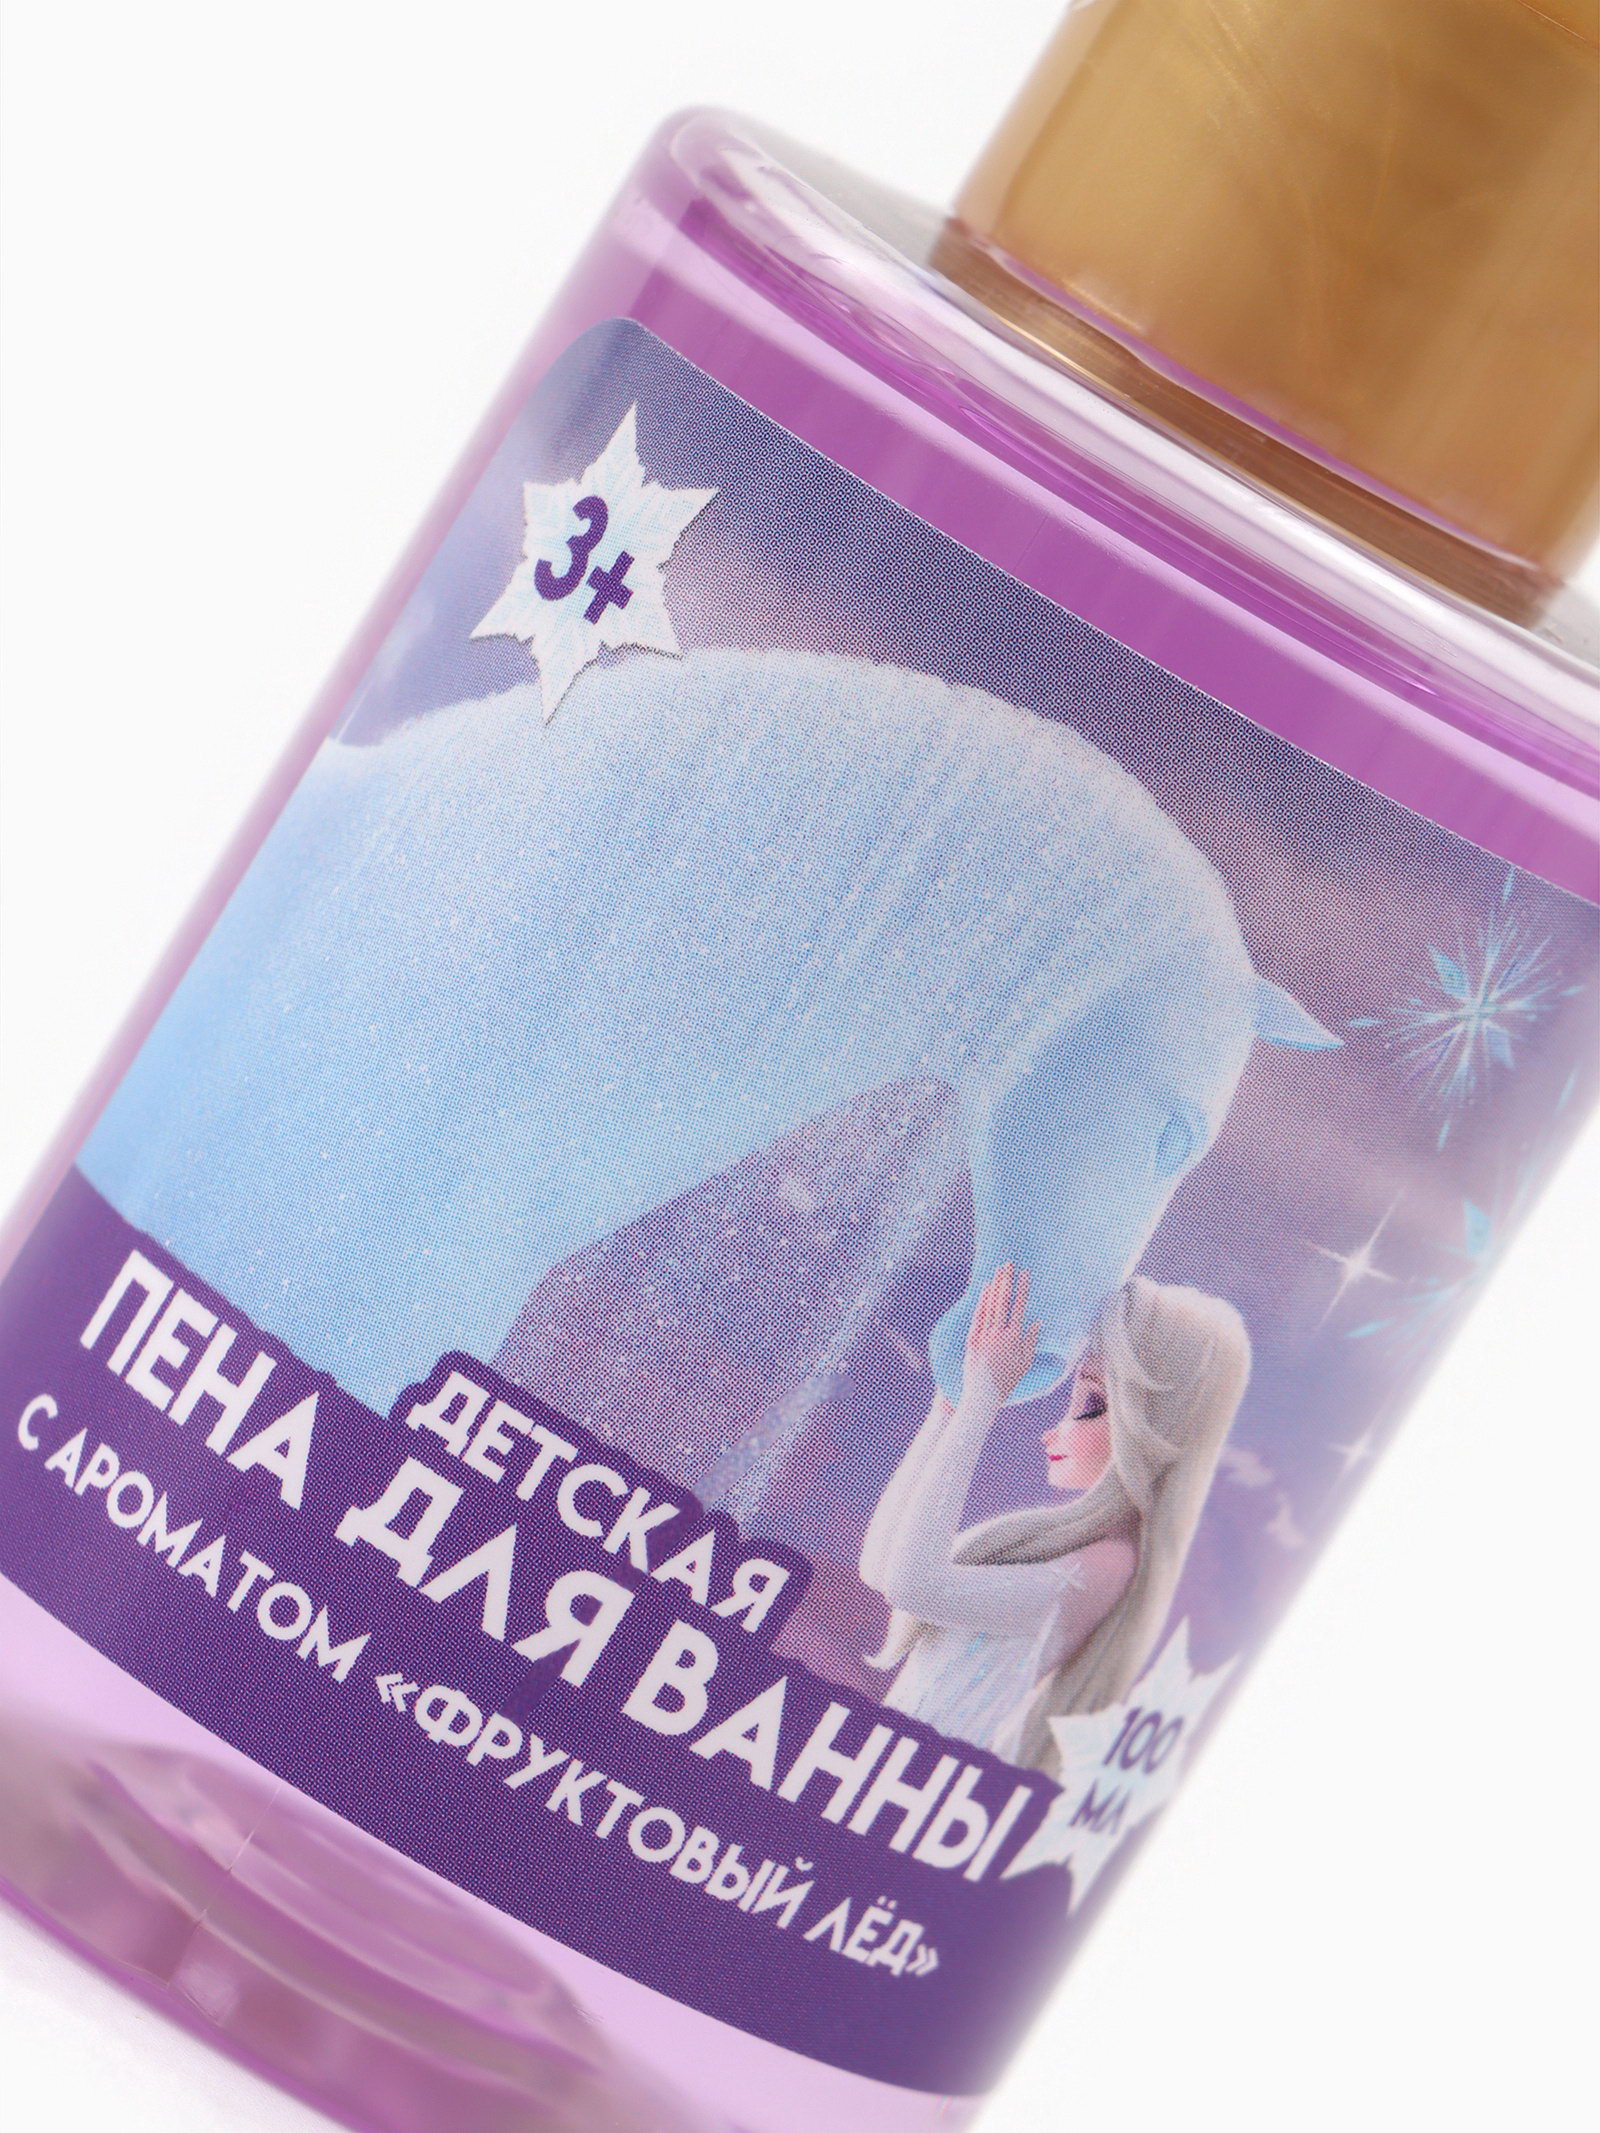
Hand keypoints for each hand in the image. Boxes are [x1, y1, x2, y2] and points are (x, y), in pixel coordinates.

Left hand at [963, 1263, 1040, 1404]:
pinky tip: (985, 1287)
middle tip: (1009, 1263)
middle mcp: (999, 1333)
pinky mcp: (972, 1338)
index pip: (1019, 1307)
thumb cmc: (1007, 1381)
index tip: (1025, 1274)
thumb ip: (1031, 1341)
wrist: (983, 1395)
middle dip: (1006, 1280)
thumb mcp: (1024, 1363)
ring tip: (999, 1270)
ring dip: (995, 1286)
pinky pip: (978, 1315)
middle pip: (1003, 1301)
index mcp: (1014, 1338)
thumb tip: (1037, 1322)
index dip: (1022, 1289)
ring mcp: (984, 1335)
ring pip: (990, 1305)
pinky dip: (982, 1300)